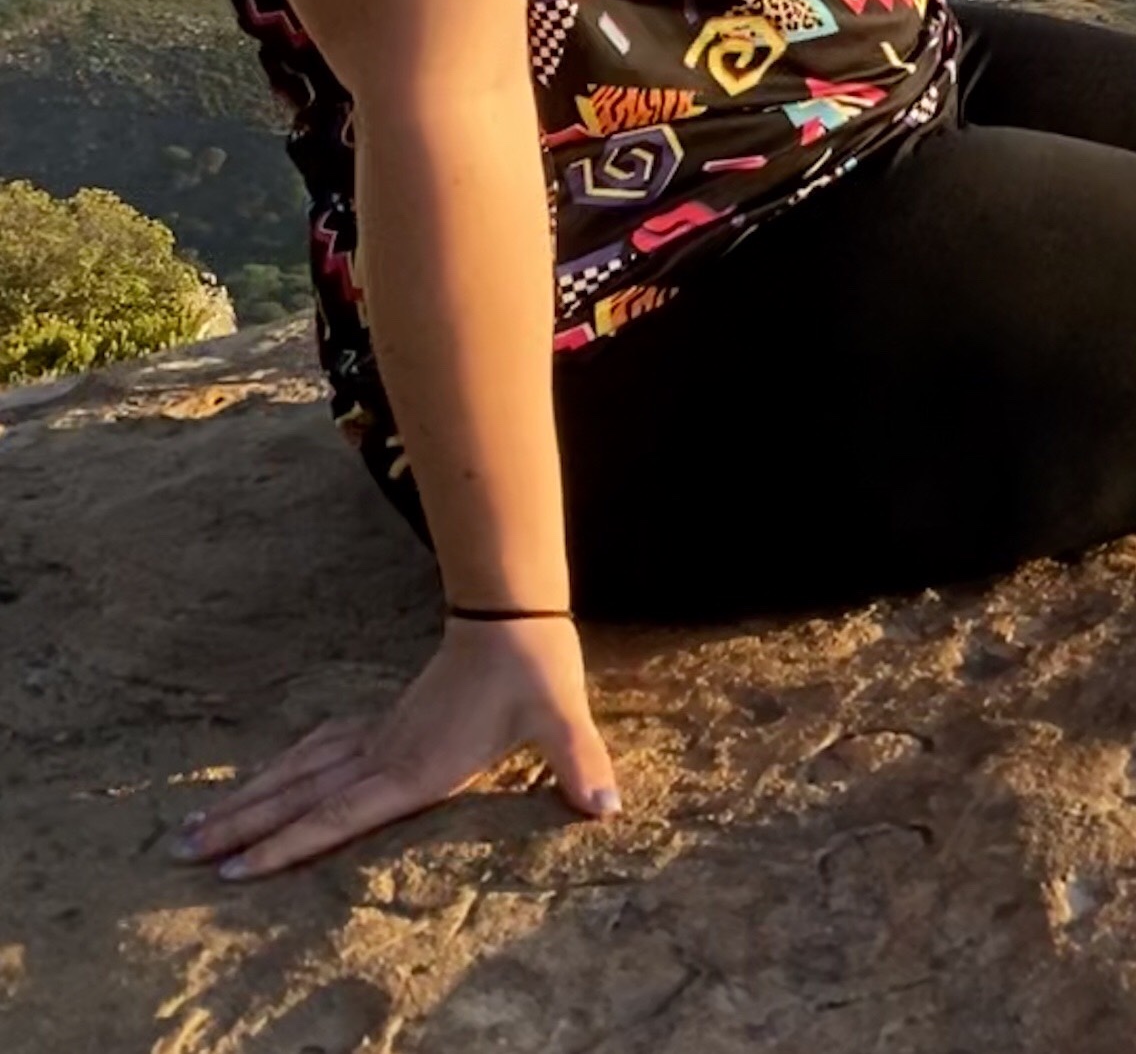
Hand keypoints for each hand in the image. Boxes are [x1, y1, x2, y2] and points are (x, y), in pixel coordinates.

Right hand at [171, 617, 621, 878]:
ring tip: (194, 827)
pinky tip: (265, 782)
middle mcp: (386, 755)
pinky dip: (284, 770)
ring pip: (300, 772)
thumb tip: (608, 807)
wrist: (511, 613)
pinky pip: (319, 750)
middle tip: (180, 852)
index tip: (237, 868)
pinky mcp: (384, 722)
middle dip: (243, 827)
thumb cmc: (534, 669)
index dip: (291, 843)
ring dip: (250, 798)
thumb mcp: (561, 717)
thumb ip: (579, 764)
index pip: (342, 813)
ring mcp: (379, 736)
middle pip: (301, 795)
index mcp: (418, 766)